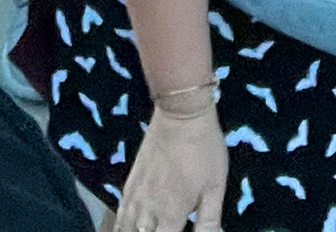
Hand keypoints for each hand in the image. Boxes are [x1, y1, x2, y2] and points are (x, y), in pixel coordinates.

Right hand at [117, 102, 227, 231]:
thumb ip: (209, 222)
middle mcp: (148, 212)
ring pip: (127, 231)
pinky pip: (119, 216)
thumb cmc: (203, 150)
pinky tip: (130, 228)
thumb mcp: (215, 187)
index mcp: (171, 216)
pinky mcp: (129, 185)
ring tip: (148, 230)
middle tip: (166, 229)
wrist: (180, 114)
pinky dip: (123, 227)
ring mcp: (135, 198)